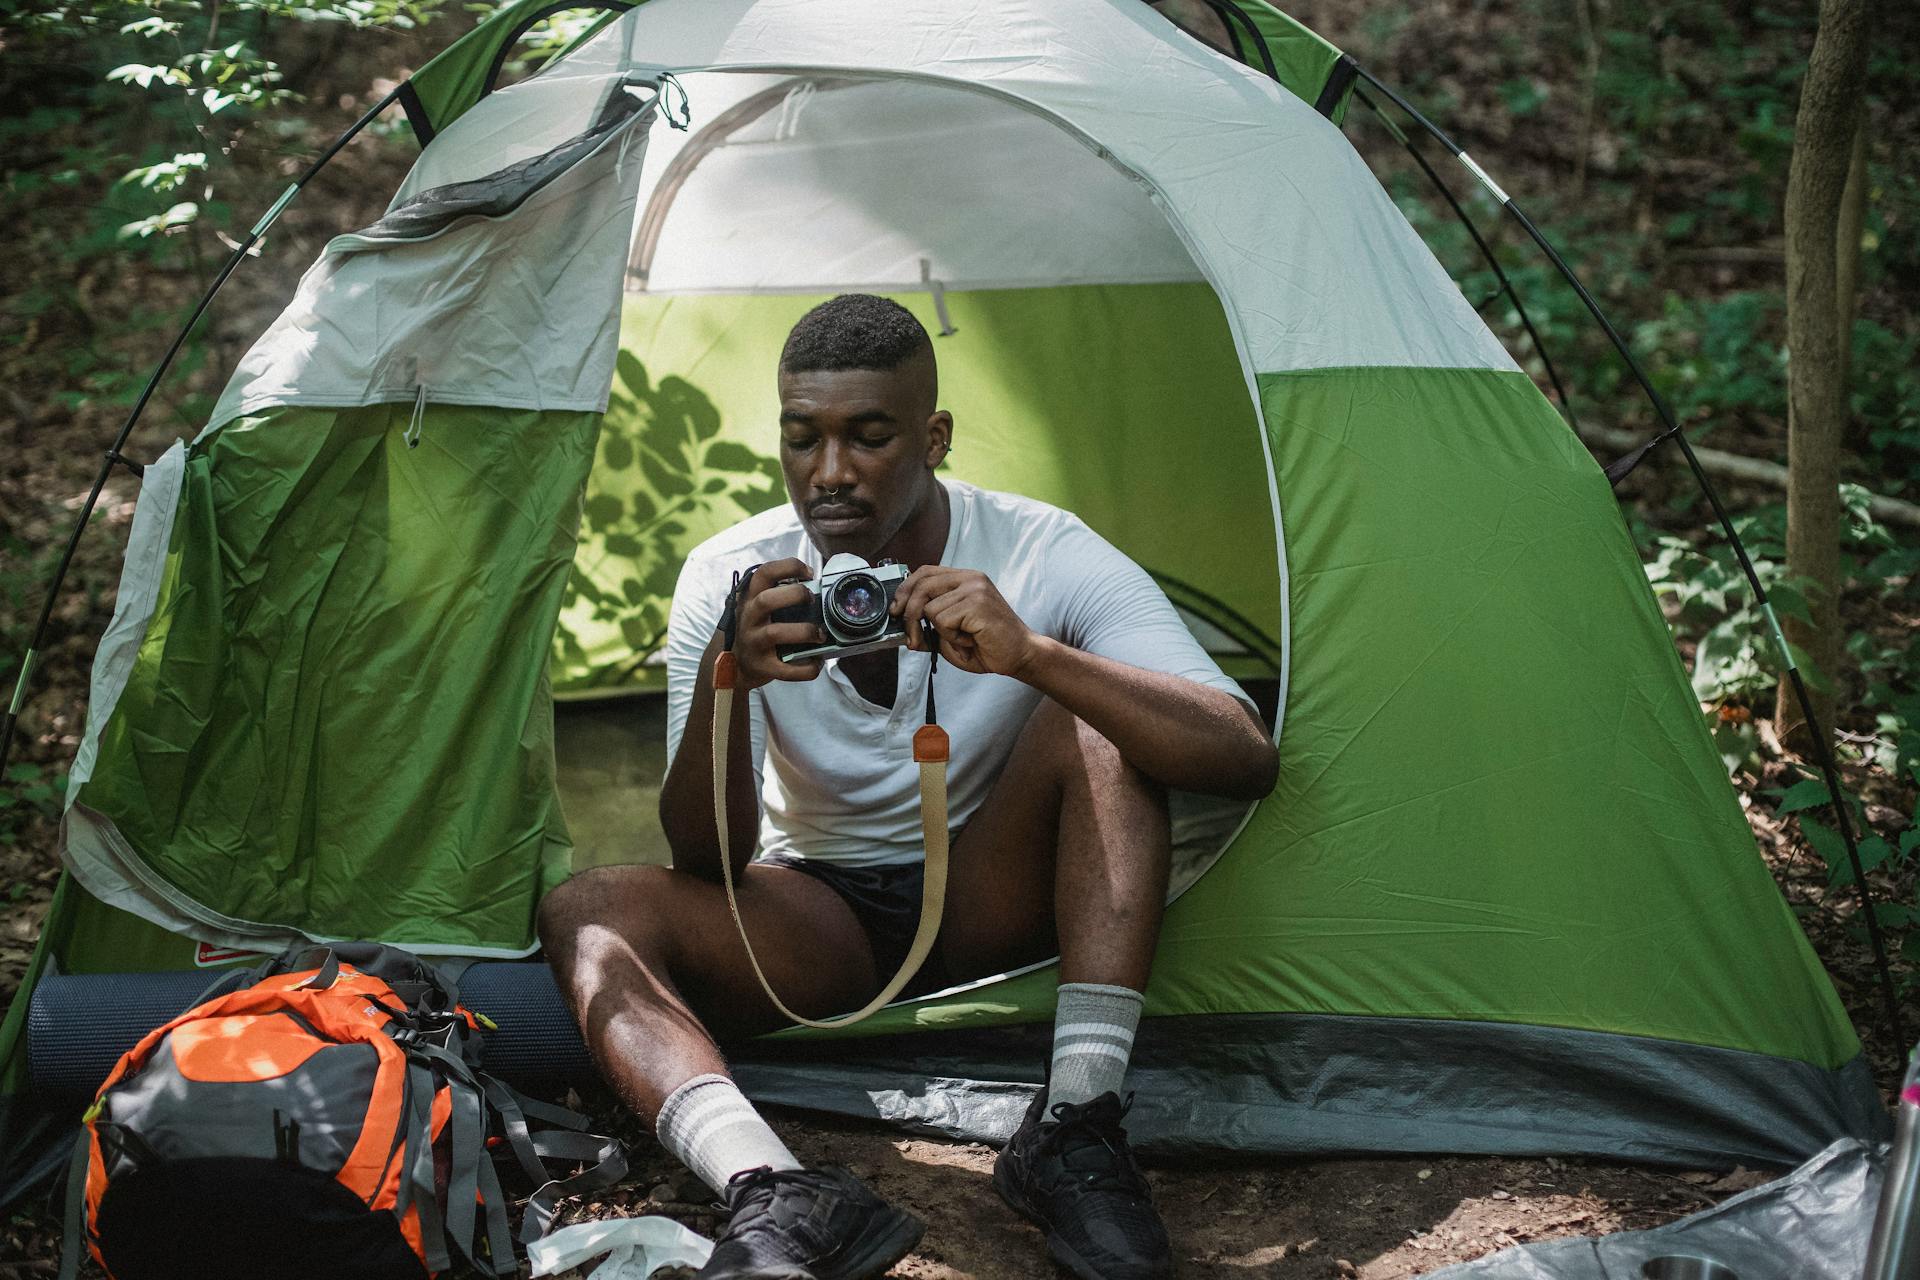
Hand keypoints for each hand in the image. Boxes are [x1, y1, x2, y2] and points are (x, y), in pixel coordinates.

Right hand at [727, 558, 826, 689]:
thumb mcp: (758, 608)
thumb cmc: (755, 630)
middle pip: (766, 600)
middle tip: (812, 600)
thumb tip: (818, 588)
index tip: (809, 573)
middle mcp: (749, 618)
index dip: (789, 567)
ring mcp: (753, 643)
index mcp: (751, 598)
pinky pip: (785, 670)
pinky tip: (817, 661)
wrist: (733, 666)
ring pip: (775, 633)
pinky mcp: (762, 667)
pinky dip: (806, 668)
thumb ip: (778, 596)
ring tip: (820, 634)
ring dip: (804, 631)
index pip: (764, 573)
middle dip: (795, 595)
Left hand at [890, 567, 1040, 677]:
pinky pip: (943, 621)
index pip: (925, 572)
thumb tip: (901, 625)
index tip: (896, 610)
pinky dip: (952, 638)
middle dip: (908, 615)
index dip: (905, 589)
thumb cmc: (989, 645)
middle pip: (921, 586)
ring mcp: (975, 589)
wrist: (1021, 655)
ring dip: (940, 632)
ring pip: (930, 609)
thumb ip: (928, 626)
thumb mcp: (951, 635)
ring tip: (962, 638)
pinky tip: (970, 639)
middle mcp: (970, 578)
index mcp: (965, 579)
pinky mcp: (977, 603)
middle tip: (913, 638)